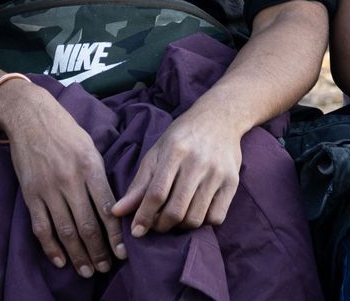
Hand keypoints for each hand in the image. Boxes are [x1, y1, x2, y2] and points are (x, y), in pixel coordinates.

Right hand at [0, 81, 125, 278]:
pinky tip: (60, 260)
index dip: (116, 236)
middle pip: (87, 225)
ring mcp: (48, 188)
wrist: (30, 115)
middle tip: (105, 268)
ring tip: (87, 270)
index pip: (107, 209)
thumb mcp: (90, 147)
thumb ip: (100, 176)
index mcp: (90, 166)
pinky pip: (41, 227)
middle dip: (98, 251)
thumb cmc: (65, 130)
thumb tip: (114, 207)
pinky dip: (51, 247)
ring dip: (78, 255)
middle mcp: (70, 179)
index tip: (122, 254)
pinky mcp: (30, 193)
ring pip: (66, 230)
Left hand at [112, 104, 243, 237]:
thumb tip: (118, 212)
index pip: (157, 193)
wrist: (219, 117)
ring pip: (196, 218)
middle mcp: (198, 162)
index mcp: (175, 151)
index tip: (136, 231)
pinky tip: (195, 212)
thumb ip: (139, 184)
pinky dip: (202, 223)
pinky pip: (216, 217)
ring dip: (180, 226)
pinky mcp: (232, 182)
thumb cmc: (182, 137)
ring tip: (174, 218)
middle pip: (176, 210)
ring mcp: (217, 173)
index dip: (144, 216)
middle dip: (161, 226)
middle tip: (156, 225)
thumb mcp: (157, 153)